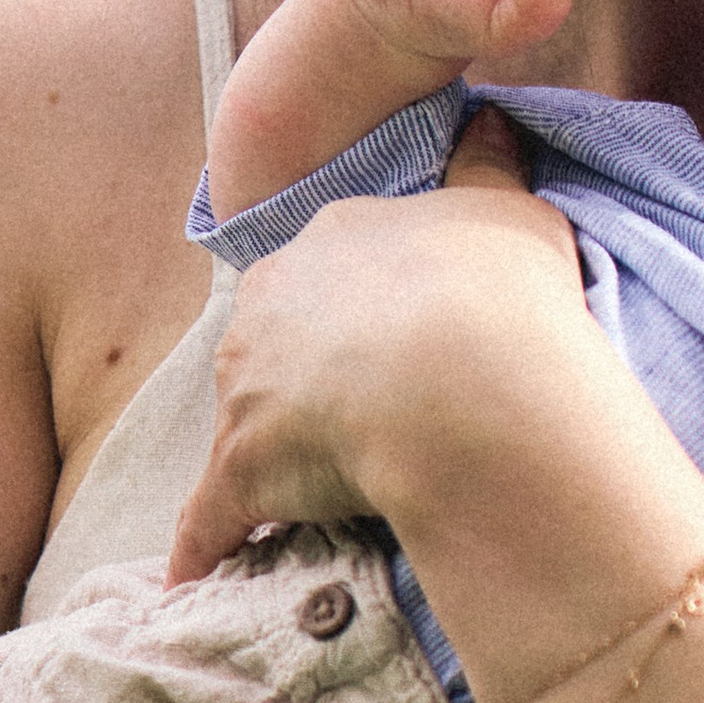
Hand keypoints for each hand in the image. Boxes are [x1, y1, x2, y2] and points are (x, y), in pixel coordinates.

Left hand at [169, 109, 588, 578]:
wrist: (468, 380)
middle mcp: (271, 302)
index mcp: (332, 237)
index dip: (366, 312)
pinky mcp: (240, 472)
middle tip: (363, 420)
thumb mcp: (511, 210)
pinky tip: (192, 581)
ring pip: (244, 422)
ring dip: (269, 456)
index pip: (330, 273)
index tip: (396, 345)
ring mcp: (247, 388)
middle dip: (306, 378)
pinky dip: (204, 549)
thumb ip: (490, 166)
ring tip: (306, 498)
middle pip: (275, 342)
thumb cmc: (500, 295)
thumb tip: (489, 120)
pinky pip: (212, 520)